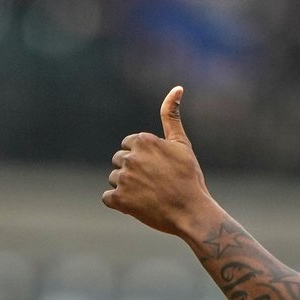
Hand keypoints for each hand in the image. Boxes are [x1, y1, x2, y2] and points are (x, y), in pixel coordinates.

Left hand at [102, 86, 215, 236]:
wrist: (192, 212)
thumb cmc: (189, 178)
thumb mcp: (182, 144)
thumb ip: (171, 116)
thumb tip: (177, 87)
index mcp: (143, 141)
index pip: (128, 146)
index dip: (142, 159)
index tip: (158, 169)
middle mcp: (130, 157)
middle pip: (119, 161)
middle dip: (132, 172)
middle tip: (154, 184)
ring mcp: (123, 178)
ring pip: (114, 179)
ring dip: (126, 188)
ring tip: (148, 196)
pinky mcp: (119, 199)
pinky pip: (108, 198)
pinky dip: (119, 204)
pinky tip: (136, 205)